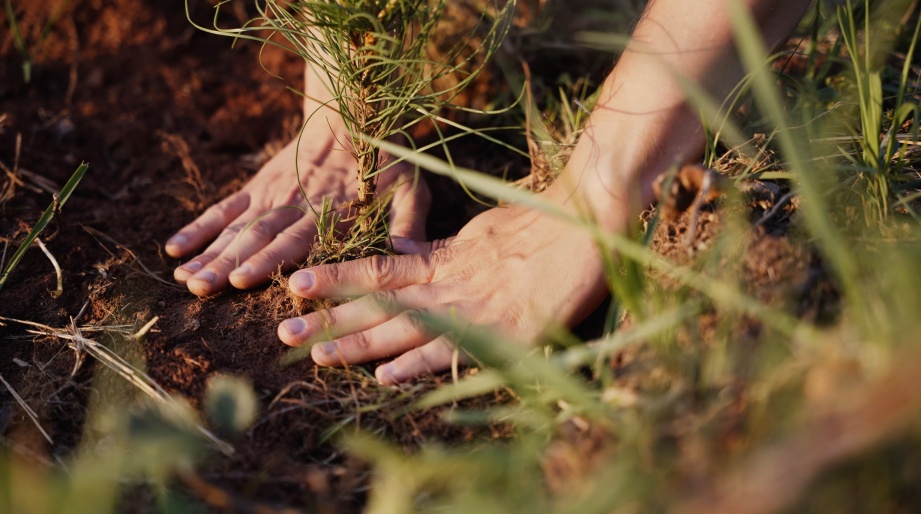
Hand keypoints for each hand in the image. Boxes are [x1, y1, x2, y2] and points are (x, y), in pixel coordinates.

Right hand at [165, 114, 429, 296]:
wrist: (353, 111)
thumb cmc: (387, 159)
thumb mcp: (411, 188)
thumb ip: (408, 222)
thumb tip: (409, 256)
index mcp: (329, 213)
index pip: (293, 241)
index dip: (265, 260)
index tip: (239, 280)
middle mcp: (294, 206)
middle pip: (256, 238)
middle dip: (227, 265)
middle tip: (200, 288)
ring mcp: (271, 195)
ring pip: (236, 228)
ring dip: (209, 253)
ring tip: (185, 278)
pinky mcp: (258, 186)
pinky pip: (225, 209)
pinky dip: (199, 228)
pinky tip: (175, 249)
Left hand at [276, 195, 610, 383]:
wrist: (591, 215)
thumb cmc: (543, 221)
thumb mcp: (483, 232)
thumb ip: (446, 251)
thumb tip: (410, 257)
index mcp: (446, 258)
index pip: (379, 270)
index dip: (337, 278)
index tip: (297, 284)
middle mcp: (450, 283)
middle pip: (380, 304)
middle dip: (331, 319)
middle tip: (284, 331)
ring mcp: (475, 307)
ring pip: (405, 327)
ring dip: (359, 343)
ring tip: (316, 354)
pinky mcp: (506, 328)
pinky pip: (456, 350)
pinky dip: (420, 363)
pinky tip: (387, 376)